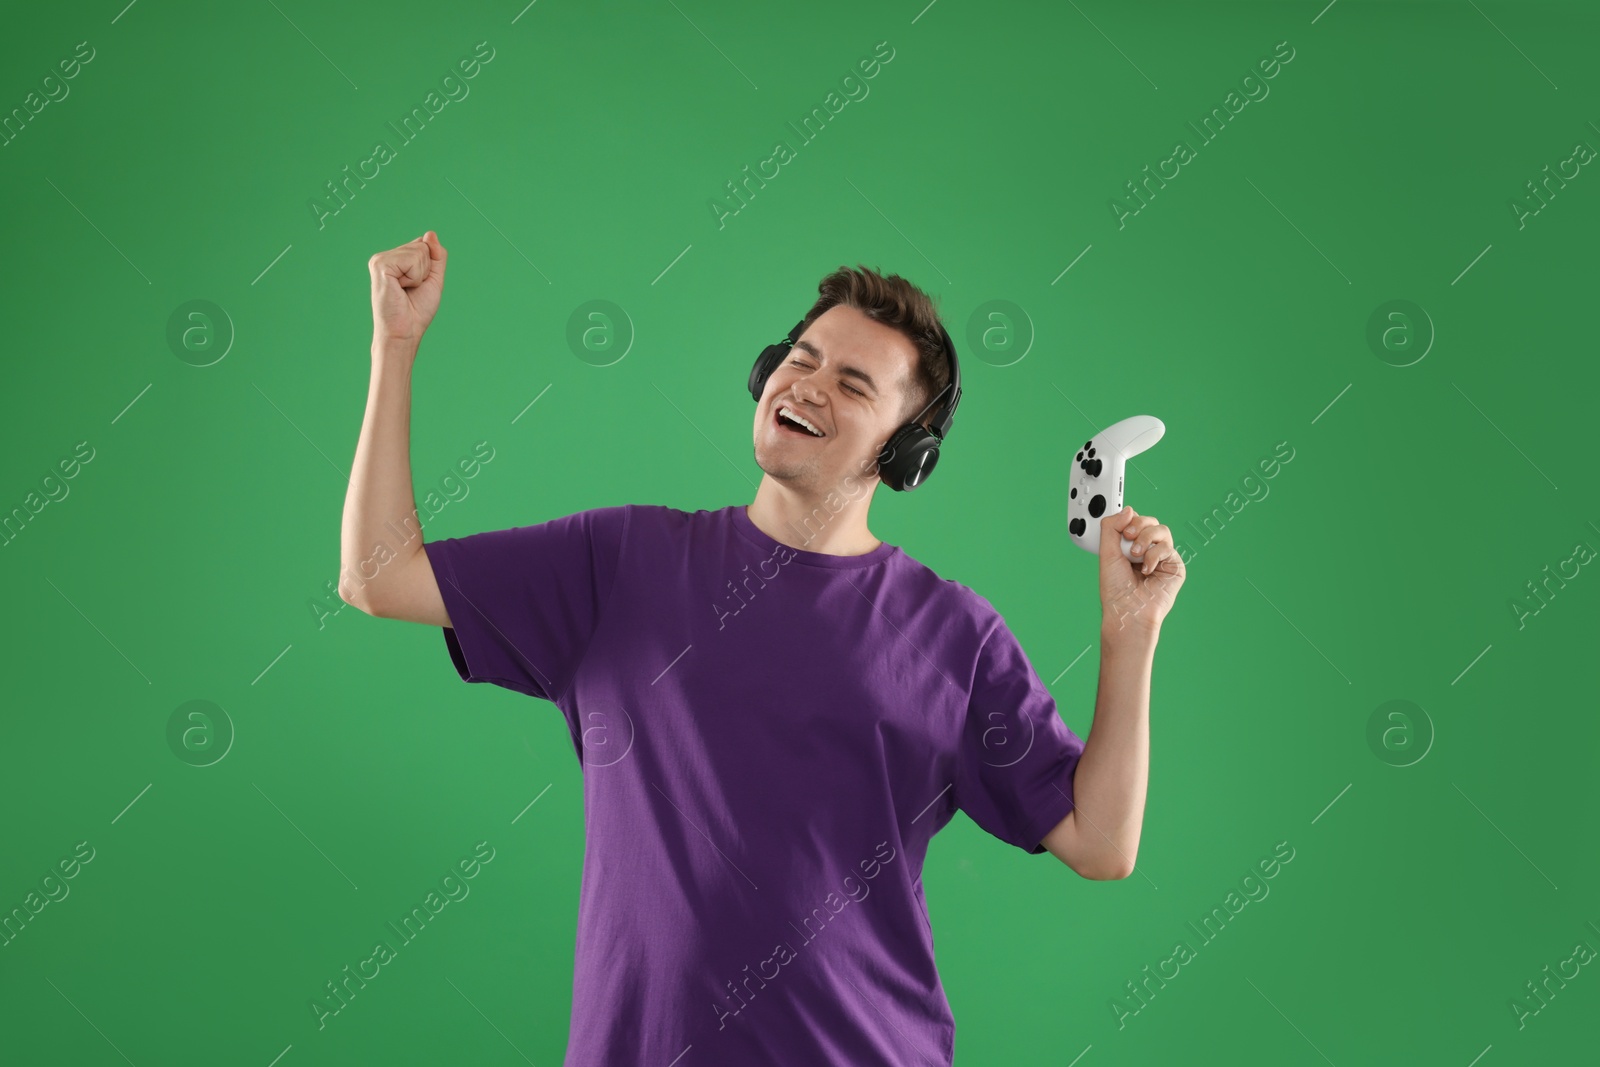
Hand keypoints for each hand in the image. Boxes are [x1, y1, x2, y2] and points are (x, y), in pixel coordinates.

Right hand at [368, 231, 447, 346]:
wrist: (405, 332)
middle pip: (423, 246)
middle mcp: (385, 256)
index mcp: (395, 259)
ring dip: (420, 275)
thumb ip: (436, 255)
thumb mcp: (433, 279)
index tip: (418, 285)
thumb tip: (430, 233)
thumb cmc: (417, 310)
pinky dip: (415, 277)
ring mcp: (380, 259)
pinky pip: (413, 260)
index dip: (429, 267)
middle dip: (426, 271)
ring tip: (406, 290)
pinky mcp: (380, 265)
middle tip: (411, 290)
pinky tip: (400, 288)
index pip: (424, 245)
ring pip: (419, 252)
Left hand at [1098, 505, 1185, 638]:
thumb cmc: (1116, 589)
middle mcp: (1147, 550)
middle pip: (1150, 521)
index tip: (1121, 529)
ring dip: (1146, 538)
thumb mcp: (1106, 552)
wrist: (1126, 610)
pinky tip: (1146, 569)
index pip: (1135, 521)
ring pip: (1162, 530)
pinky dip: (1153, 555)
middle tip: (1128, 536)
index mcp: (1130, 546)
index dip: (1129, 519)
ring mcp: (1161, 558)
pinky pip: (1168, 548)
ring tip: (1135, 554)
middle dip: (1139, 525)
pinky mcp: (1174, 567)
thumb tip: (1129, 509)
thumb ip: (1111, 527)